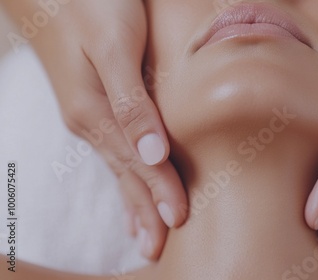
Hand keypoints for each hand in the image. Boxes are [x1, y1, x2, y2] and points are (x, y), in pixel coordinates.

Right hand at [1, 0, 187, 258]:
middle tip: (158, 249)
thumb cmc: (91, 3)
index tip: (179, 220)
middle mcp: (90, 120)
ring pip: (119, 166)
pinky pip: (114, 149)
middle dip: (144, 211)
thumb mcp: (114, 47)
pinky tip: (128, 185)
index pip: (136, 164)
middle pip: (124, 175)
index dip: (159, 192)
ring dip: (134, 200)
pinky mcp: (96, 104)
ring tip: (144, 233)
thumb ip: (131, 100)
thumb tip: (152, 152)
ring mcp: (91, 114)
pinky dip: (125, 175)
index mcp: (95, 111)